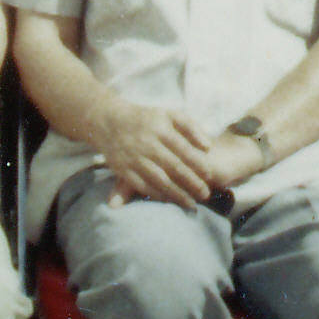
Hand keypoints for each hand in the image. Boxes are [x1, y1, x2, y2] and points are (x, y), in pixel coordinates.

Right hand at [85, 97, 226, 208]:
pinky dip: (157, 195)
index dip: (198, 164)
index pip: (184, 149)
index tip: (210, 175)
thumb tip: (208, 147)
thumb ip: (191, 127)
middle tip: (206, 194)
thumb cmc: (146, 119)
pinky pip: (143, 186)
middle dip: (192, 183)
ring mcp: (134, 158)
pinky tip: (170, 201)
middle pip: (174, 167)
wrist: (108, 122)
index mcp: (160, 129)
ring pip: (160, 180)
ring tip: (192, 204)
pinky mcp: (123, 170)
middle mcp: (147, 144)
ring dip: (177, 194)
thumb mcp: (168, 114)